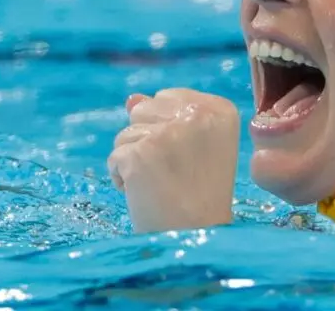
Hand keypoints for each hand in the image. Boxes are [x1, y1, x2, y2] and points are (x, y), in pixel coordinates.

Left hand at [107, 88, 239, 232]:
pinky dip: (122, 177)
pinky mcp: (140, 154)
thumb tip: (131, 99)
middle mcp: (197, 115)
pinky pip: (114, 157)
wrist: (196, 238)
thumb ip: (166, 117)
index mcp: (219, 110)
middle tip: (172, 172)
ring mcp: (167, 133)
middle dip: (147, 139)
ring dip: (134, 160)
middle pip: (143, 109)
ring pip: (125, 132)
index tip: (187, 157)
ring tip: (159, 184)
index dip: (167, 128)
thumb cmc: (201, 198)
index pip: (168, 96)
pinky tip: (145, 194)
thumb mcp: (197, 149)